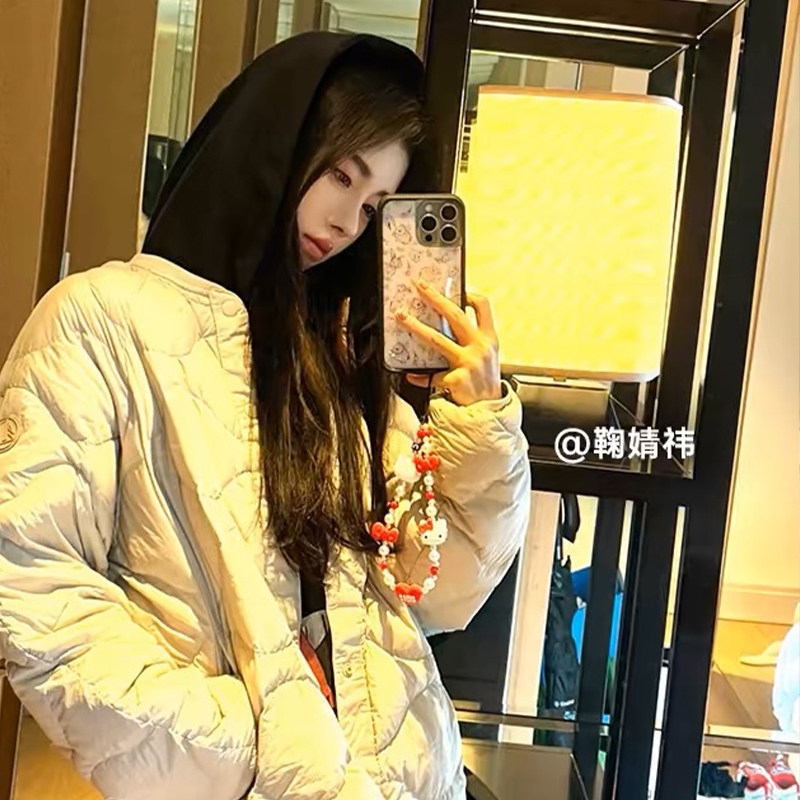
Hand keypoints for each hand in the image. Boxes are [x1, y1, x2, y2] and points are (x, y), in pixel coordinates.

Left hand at [395, 279, 501, 405]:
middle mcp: (480, 347)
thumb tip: (447, 324)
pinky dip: (419, 377)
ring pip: (437, 339)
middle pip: (455, 315)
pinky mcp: (456, 380)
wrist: (489, 411)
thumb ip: (473, 340)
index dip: (469, 294)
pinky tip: (411, 376)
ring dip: (416, 326)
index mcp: (489, 338)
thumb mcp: (487, 357)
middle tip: (419, 286)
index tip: (456, 288)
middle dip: (435, 298)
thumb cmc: (484, 382)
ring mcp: (468, 363)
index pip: (483, 306)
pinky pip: (431, 375)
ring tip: (402, 317)